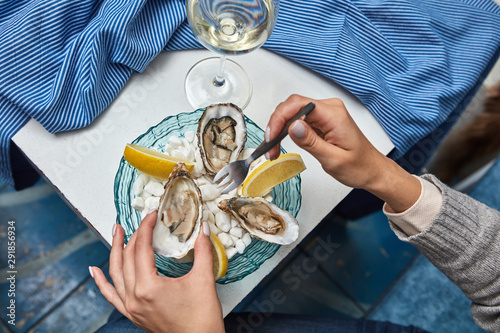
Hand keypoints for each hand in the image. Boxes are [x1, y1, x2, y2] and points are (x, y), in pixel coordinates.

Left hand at [90, 213, 224, 332]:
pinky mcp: (133, 314)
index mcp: (149, 287)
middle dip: (133, 235)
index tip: (153, 215)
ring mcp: (131, 307)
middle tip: (142, 221)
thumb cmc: (202, 319)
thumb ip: (202, 250)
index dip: (146, 227)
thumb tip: (201, 229)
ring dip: (114, 251)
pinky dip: (101, 282)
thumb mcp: (204, 280)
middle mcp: (134, 297)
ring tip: (116, 232)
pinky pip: (110, 296)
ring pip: (115, 273)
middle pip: (127, 257)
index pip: (141, 248)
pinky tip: (95, 271)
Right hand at [266, 94, 420, 212]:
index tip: (271, 136)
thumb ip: (311, 141)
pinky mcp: (322, 120)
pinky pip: (299, 119)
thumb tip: (292, 126)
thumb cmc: (359, 167)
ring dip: (280, 129)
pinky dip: (287, 131)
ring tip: (273, 149)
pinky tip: (281, 143)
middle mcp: (330, 109)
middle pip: (292, 106)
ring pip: (293, 112)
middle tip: (269, 146)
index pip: (298, 104)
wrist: (372, 170)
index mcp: (333, 114)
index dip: (279, 118)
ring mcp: (326, 113)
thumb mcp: (333, 159)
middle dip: (276, 124)